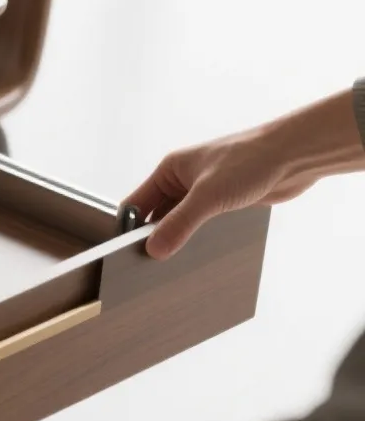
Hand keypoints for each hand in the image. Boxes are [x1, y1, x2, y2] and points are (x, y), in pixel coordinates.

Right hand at [125, 89, 364, 259]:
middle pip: (157, 215)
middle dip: (155, 237)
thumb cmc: (249, 162)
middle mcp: (183, 180)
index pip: (137, 203)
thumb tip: (153, 251)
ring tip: (175, 264)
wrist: (294, 155)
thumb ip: (179, 224)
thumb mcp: (208, 196)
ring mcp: (204, 191)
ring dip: (180, 238)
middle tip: (150, 265)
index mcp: (170, 170)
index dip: (129, 227)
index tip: (126, 252)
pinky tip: (200, 254)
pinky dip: (199, 238)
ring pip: (182, 221)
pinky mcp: (225, 202)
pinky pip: (203, 224)